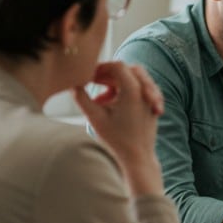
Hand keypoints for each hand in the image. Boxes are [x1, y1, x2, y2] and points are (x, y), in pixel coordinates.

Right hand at [74, 62, 164, 192]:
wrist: (137, 157)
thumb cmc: (116, 138)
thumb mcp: (95, 117)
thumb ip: (81, 98)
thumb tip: (72, 84)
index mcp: (133, 89)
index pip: (117, 65)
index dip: (101, 68)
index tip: (88, 76)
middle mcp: (145, 90)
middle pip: (127, 69)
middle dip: (109, 74)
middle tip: (93, 82)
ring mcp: (150, 97)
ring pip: (133, 78)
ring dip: (116, 84)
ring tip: (100, 99)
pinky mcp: (150, 104)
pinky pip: (138, 89)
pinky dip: (123, 91)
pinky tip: (108, 104)